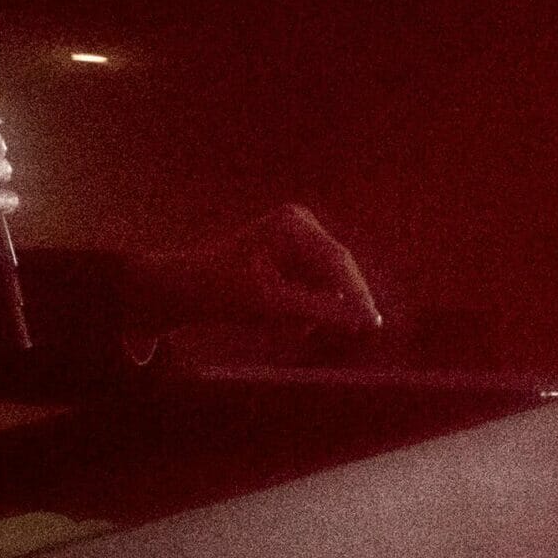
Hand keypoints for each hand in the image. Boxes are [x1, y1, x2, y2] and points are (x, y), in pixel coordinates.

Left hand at [125, 205, 380, 338]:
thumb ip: (318, 310)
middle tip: (349, 334)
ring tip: (290, 327)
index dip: (357, 296)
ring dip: (318, 308)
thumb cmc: (220, 291)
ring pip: (327, 282)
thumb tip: (361, 320)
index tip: (373, 325)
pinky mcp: (293, 254)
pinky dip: (306, 307)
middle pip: (337, 270)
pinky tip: (286, 321)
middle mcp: (299, 222)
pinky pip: (314, 285)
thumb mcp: (272, 304)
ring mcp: (297, 236)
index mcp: (293, 224)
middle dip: (337, 303)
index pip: (337, 262)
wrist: (183, 289)